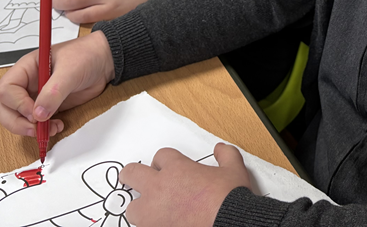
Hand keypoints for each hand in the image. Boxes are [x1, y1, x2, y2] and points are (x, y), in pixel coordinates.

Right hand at [0, 31, 114, 136]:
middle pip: (4, 108)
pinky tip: (56, 126)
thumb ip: (53, 92)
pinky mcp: (47, 107)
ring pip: (16, 118)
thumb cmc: (86, 55)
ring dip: (29, 129)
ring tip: (49, 129)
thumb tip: (38, 114)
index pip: (5, 90)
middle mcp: (27, 83)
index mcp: (26, 68)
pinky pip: (35, 123)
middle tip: (35, 128)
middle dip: (16, 122)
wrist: (104, 61)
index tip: (34, 112)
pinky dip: (42, 130)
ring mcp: (36, 96)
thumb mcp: (70, 70)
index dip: (16, 104)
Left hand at [120, 143, 252, 226]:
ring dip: (141, 207)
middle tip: (135, 179)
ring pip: (132, 207)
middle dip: (132, 175)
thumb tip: (221, 148)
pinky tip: (161, 225)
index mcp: (177, 169)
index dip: (165, 162)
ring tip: (151, 212)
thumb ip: (226, 155)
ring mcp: (154, 213)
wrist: (230, 224)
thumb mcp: (234, 169)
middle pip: (132, 173)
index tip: (169, 168)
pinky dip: (151, 226)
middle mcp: (160, 187)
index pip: (160, 156)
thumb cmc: (229, 199)